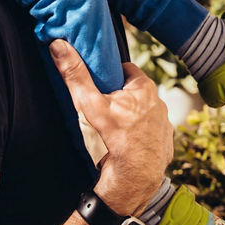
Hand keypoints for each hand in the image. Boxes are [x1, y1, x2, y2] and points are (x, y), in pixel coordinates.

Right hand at [50, 40, 170, 214]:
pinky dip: (141, 135)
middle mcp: (159, 102)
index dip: (112, 76)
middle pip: (136, 91)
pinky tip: (128, 142)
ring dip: (132, 115)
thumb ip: (75, 75)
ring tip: (115, 126)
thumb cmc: (114, 138)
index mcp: (144, 87)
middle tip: (104, 106)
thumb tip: (59, 46)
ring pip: (145, 111)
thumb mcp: (91, 103)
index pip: (127, 70)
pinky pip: (152, 132)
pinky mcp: (166, 142)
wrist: (134, 178)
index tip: (101, 84)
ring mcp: (164, 123)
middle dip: (121, 96)